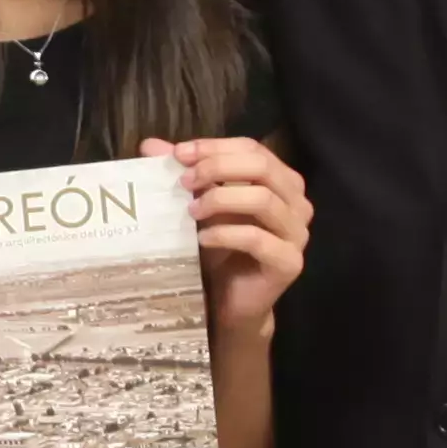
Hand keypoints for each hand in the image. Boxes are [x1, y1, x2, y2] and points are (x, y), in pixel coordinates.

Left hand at [160, 134, 310, 337]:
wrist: (229, 302)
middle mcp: (297, 203)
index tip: (178, 154)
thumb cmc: (219, 249)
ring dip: (220, 199)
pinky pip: (257, 239)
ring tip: (190, 211)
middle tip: (183, 182)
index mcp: (282, 181)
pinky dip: (225, 234)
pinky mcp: (289, 263)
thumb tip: (149, 145)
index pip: (252, 148)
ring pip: (263, 199)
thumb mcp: (200, 205)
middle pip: (262, 166)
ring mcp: (297, 234)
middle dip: (217, 168)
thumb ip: (183, 174)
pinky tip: (202, 238)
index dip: (215, 147)